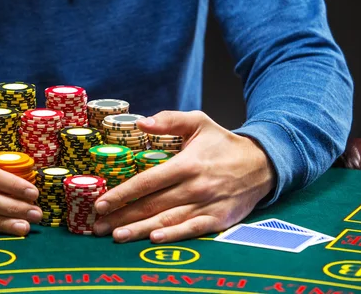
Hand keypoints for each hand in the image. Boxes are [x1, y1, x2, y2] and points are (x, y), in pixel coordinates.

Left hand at [93, 110, 275, 242]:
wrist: (262, 164)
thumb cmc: (223, 143)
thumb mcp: (199, 122)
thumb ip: (169, 120)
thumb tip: (141, 123)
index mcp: (187, 163)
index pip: (147, 181)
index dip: (122, 193)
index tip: (101, 202)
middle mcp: (195, 186)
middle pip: (152, 205)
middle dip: (122, 216)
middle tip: (97, 225)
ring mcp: (207, 205)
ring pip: (167, 220)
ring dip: (139, 230)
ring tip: (116, 236)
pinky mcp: (218, 220)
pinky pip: (192, 230)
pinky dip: (173, 236)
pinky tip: (153, 240)